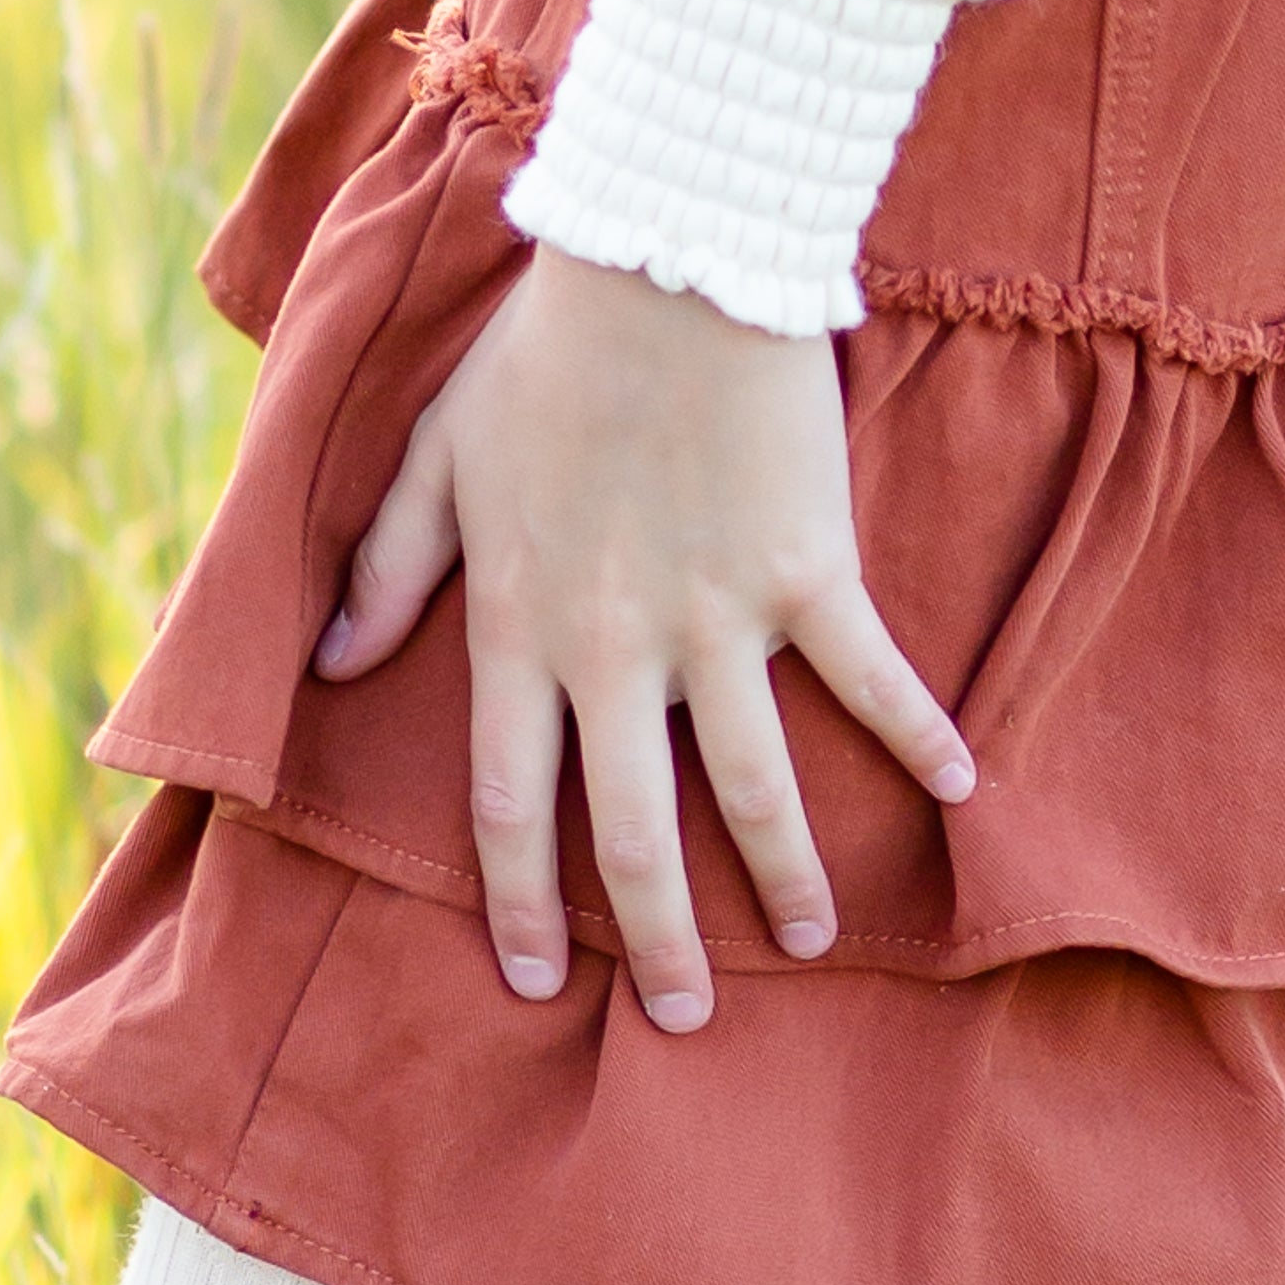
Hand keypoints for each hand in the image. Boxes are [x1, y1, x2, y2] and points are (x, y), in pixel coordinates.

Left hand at [310, 247, 974, 1031]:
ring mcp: (716, 618)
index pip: (508, 801)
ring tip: (813, 943)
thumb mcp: (438, 455)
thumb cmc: (544, 350)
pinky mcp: (806, 571)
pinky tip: (957, 793)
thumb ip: (387, 570)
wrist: (662, 264)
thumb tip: (327, 667)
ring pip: (752, 788)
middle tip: (681, 1020)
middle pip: (630, 832)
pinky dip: (916, 737)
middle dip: (655, 940)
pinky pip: (868, 678)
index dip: (518, 900)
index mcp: (519, 626)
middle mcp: (613, 650)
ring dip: (786, 878)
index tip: (530, 979)